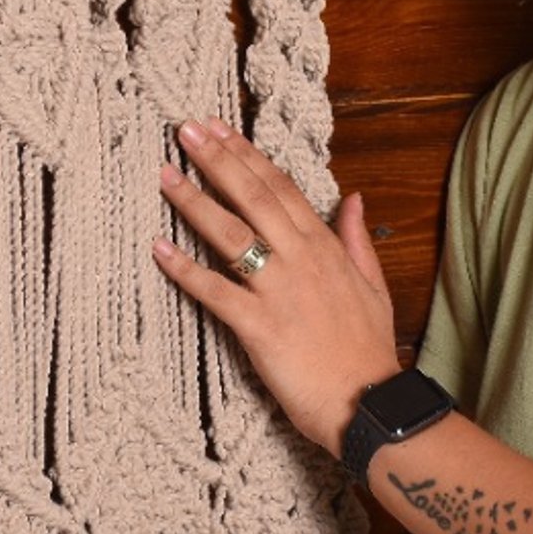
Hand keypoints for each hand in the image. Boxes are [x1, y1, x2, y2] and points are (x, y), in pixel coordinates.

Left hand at [153, 118, 401, 455]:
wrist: (370, 403)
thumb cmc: (369, 351)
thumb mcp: (374, 286)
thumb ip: (356, 239)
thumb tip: (353, 198)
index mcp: (326, 248)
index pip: (281, 188)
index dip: (248, 156)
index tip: (222, 130)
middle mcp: (301, 259)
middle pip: (253, 198)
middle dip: (217, 160)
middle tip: (185, 130)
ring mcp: (279, 291)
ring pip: (230, 235)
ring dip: (194, 201)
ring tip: (164, 175)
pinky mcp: (259, 326)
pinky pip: (214, 291)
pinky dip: (184, 270)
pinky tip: (158, 249)